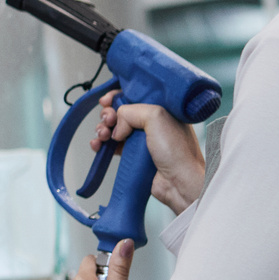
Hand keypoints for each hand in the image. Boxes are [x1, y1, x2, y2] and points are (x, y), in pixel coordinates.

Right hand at [91, 93, 206, 213]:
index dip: (117, 97)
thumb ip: (131, 111)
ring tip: (103, 135)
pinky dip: (102, 144)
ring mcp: (143, 140)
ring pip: (114, 129)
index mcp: (161, 109)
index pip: (134, 96)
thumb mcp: (156, 116)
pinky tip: (98, 145)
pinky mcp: (135, 156)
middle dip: (108, 115)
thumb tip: (117, 124)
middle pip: (121, 112)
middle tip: (108, 121)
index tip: (106, 101)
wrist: (180, 182)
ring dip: (103, 129)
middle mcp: (152, 123)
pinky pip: (113, 146)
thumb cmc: (178, 152)